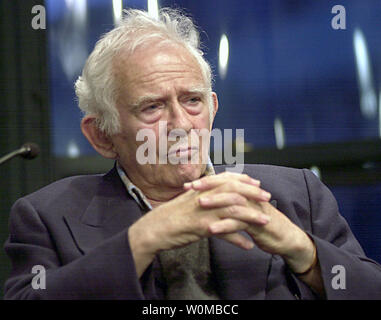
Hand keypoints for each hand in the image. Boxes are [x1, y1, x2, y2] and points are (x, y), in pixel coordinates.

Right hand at [128, 172, 271, 276]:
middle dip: (253, 193)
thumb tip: (215, 197)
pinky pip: (224, 233)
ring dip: (251, 216)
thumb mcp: (188, 200)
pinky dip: (237, 240)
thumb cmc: (170, 215)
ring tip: (265, 221)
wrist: (153, 228)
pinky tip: (248, 246)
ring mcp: (203, 211)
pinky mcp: (201, 227)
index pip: (226, 179)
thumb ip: (203, 197)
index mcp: (201, 189)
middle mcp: (204, 197)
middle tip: (268, 197)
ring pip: (232, 210)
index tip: (256, 182)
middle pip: (233, 191)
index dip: (243, 180)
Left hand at [187, 172, 315, 273]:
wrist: (284, 238)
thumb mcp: (244, 212)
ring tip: (198, 203)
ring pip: (233, 201)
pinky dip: (225, 225)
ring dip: (215, 201)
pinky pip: (239, 223)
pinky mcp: (257, 224)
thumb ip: (231, 204)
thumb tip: (212, 200)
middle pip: (227, 186)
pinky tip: (212, 229)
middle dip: (208, 185)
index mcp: (245, 192)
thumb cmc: (261, 224)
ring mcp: (254, 209)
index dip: (207, 181)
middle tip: (190, 188)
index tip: (188, 184)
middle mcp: (249, 196)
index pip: (224, 181)